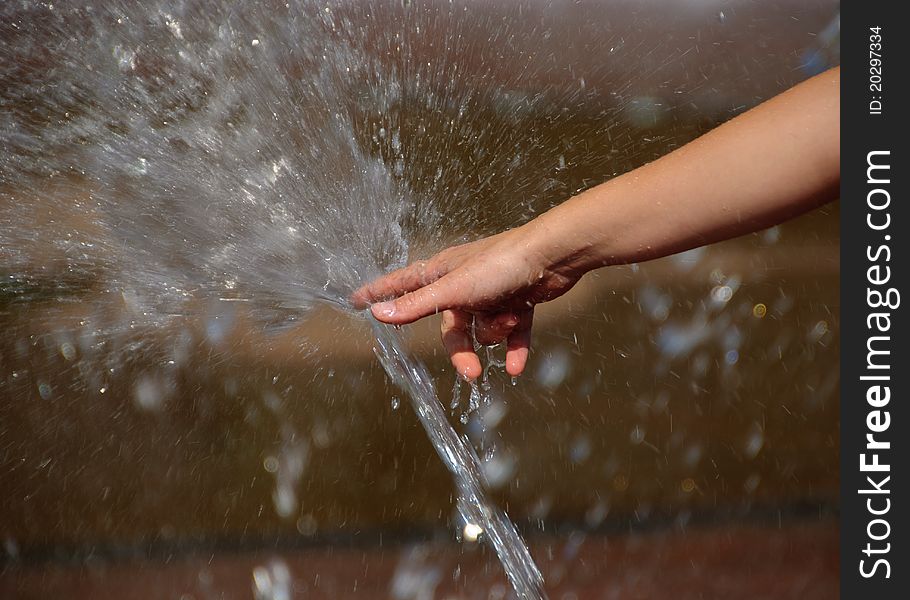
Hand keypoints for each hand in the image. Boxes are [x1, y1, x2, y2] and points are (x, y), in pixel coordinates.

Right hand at [351, 225, 584, 379]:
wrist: (553, 256)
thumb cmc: (501, 264)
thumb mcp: (454, 289)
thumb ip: (417, 305)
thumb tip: (377, 314)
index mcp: (443, 272)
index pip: (401, 284)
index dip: (379, 293)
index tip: (354, 301)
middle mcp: (464, 283)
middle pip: (451, 327)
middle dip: (461, 350)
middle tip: (471, 373)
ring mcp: (492, 293)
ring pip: (483, 331)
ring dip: (496, 334)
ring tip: (510, 318)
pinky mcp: (518, 301)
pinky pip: (513, 334)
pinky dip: (515, 349)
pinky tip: (516, 369)